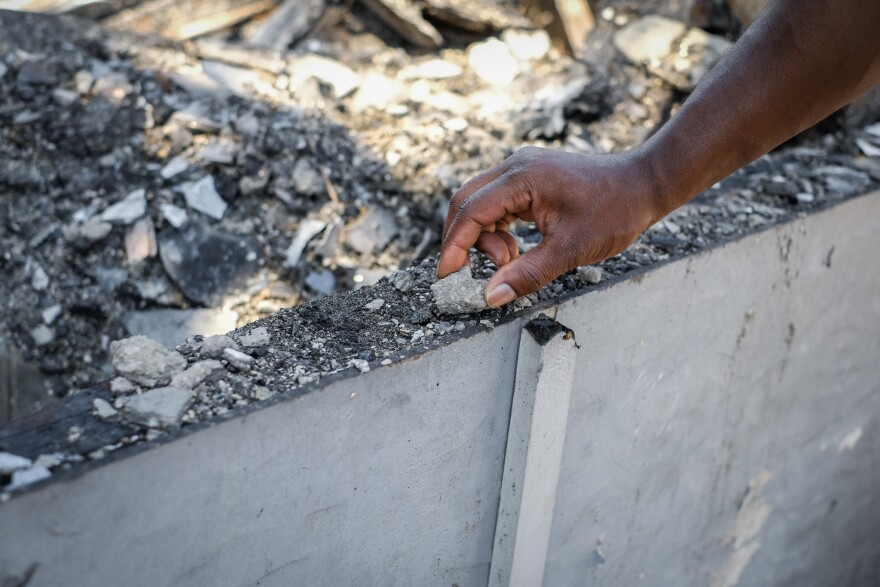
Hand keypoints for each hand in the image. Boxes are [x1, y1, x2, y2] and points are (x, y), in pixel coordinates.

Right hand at [437, 146, 662, 306]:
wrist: (645, 184)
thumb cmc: (616, 210)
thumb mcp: (571, 249)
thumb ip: (527, 273)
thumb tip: (491, 297)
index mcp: (523, 177)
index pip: (471, 211)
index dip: (454, 246)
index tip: (447, 277)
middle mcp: (516, 167)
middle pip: (466, 202)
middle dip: (461, 240)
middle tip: (468, 274)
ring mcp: (522, 170)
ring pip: (480, 204)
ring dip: (483, 237)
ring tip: (509, 261)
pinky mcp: (530, 179)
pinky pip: (498, 204)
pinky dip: (497, 230)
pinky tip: (515, 250)